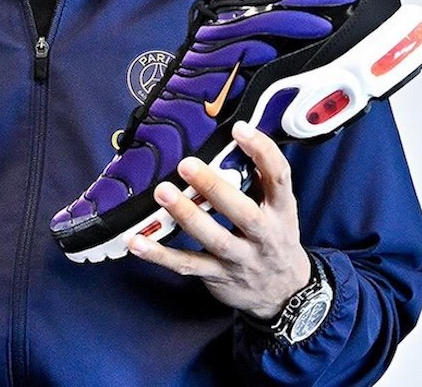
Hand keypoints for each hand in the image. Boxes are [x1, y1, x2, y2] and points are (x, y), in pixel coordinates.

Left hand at [128, 121, 310, 319]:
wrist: (284, 293)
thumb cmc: (275, 238)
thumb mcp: (279, 208)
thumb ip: (260, 178)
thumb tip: (232, 139)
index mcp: (281, 211)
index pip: (279, 177)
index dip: (262, 151)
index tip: (239, 128)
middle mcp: (263, 235)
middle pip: (242, 212)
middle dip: (214, 188)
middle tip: (187, 164)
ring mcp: (240, 259)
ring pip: (212, 239)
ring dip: (185, 215)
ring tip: (161, 192)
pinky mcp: (217, 276)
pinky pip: (186, 265)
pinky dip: (160, 255)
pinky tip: (137, 241)